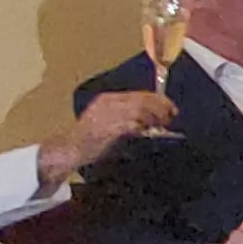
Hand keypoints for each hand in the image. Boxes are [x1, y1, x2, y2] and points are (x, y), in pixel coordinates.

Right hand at [40, 91, 177, 183]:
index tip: (170, 106)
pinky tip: (150, 130)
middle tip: (172, 114)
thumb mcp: (106, 121)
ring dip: (155, 115)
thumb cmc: (90, 139)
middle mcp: (107, 103)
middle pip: (141, 99)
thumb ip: (125, 116)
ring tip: (164, 122)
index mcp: (106, 99)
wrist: (70, 149)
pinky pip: (133, 124)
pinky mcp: (109, 128)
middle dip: (160, 106)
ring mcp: (108, 115)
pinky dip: (144, 126)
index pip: (137, 94)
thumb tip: (151, 119)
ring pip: (140, 109)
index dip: (157, 99)